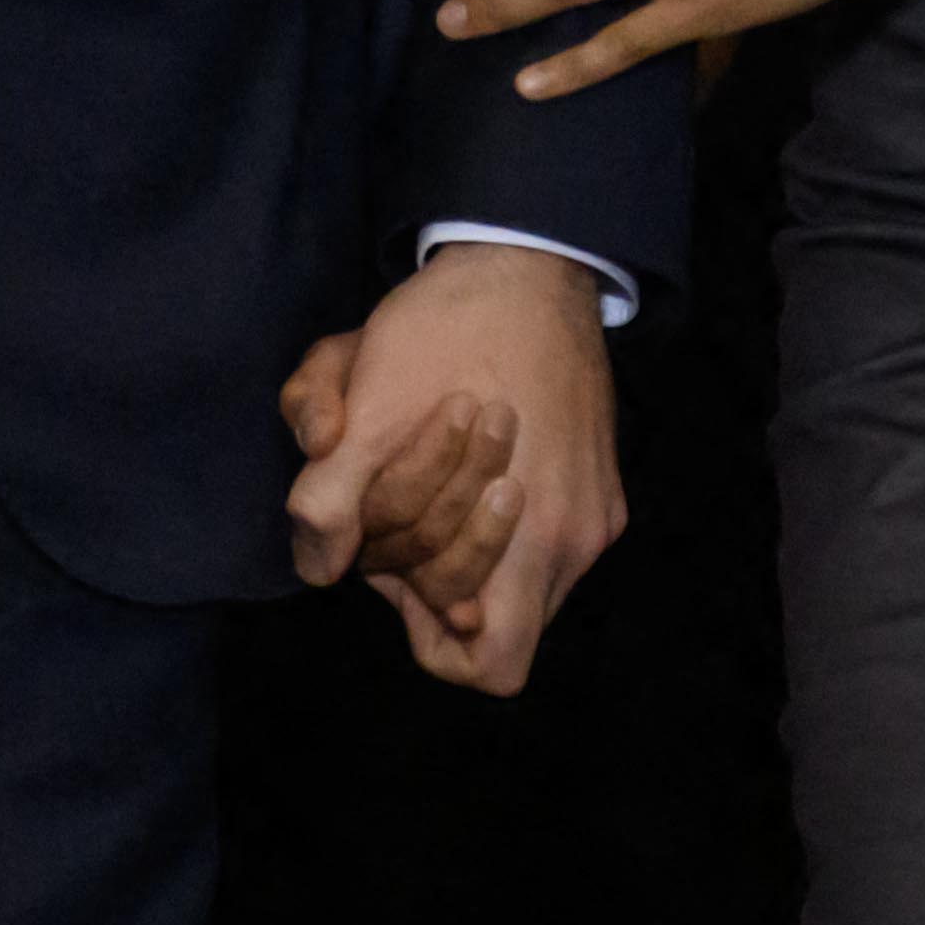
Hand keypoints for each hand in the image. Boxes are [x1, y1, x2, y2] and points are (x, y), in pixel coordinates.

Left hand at [281, 244, 623, 693]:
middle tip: (403, 512)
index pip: (488, 664)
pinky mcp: (604, 485)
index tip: (398, 568)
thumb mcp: (365, 402)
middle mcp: (577, 539)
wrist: (525, 260)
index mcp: (531, 534)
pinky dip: (506, 523)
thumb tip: (320, 568)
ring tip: (432, 479)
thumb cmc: (444, 327)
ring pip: (526, 588)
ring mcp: (597, 514)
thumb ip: (328, 497)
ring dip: (468, 550)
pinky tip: (474, 459)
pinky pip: (552, 543)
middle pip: (501, 629)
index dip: (429, 630)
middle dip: (437, 581)